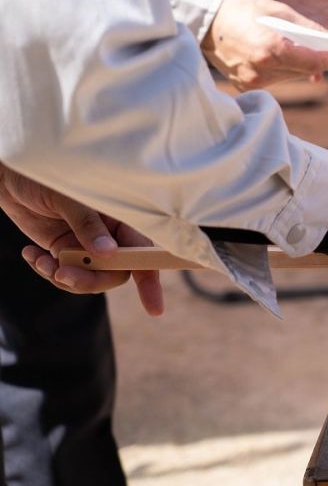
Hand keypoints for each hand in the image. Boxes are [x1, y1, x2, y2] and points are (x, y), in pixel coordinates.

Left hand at [0, 164, 163, 315]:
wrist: (10, 177)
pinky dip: (47, 271)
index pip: (143, 251)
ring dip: (65, 278)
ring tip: (42, 263)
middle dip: (90, 279)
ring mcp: (86, 244)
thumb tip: (108, 255)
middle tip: (61, 274)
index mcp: (122, 216)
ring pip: (89, 277)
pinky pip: (64, 274)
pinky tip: (31, 255)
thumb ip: (88, 226)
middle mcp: (110, 233)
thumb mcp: (69, 198)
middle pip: (115, 272)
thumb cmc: (45, 177)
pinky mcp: (63, 250)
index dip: (151, 279)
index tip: (154, 308)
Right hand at [202, 0, 327, 89]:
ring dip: (302, 63)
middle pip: (307, 70)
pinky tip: (276, 52)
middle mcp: (262, 70)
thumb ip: (309, 29)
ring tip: (296, 44)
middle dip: (322, 58)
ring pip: (293, 75)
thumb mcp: (280, 11)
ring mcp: (253, 81)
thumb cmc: (242, 8)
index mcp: (271, 49)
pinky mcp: (246, 86)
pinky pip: (277, 78)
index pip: (317, 62)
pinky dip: (284, 67)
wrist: (204, 19)